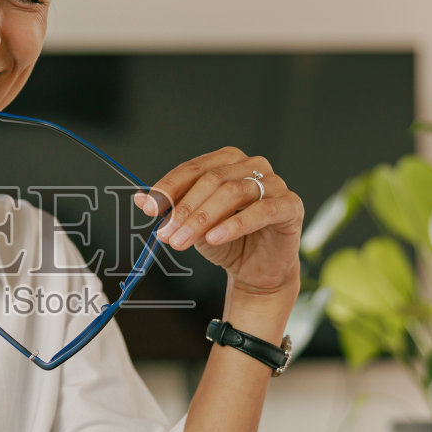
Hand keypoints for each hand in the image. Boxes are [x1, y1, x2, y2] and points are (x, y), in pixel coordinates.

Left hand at [135, 147, 303, 297]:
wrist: (257, 270)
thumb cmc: (227, 241)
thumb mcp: (192, 225)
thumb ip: (170, 209)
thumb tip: (140, 199)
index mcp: (227, 161)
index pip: (193, 168)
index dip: (169, 187)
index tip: (150, 208)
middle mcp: (252, 166)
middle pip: (212, 180)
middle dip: (184, 210)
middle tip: (165, 235)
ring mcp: (274, 183)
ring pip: (233, 193)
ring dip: (202, 219)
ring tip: (183, 241)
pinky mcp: (290, 206)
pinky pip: (261, 211)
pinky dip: (235, 225)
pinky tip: (215, 238)